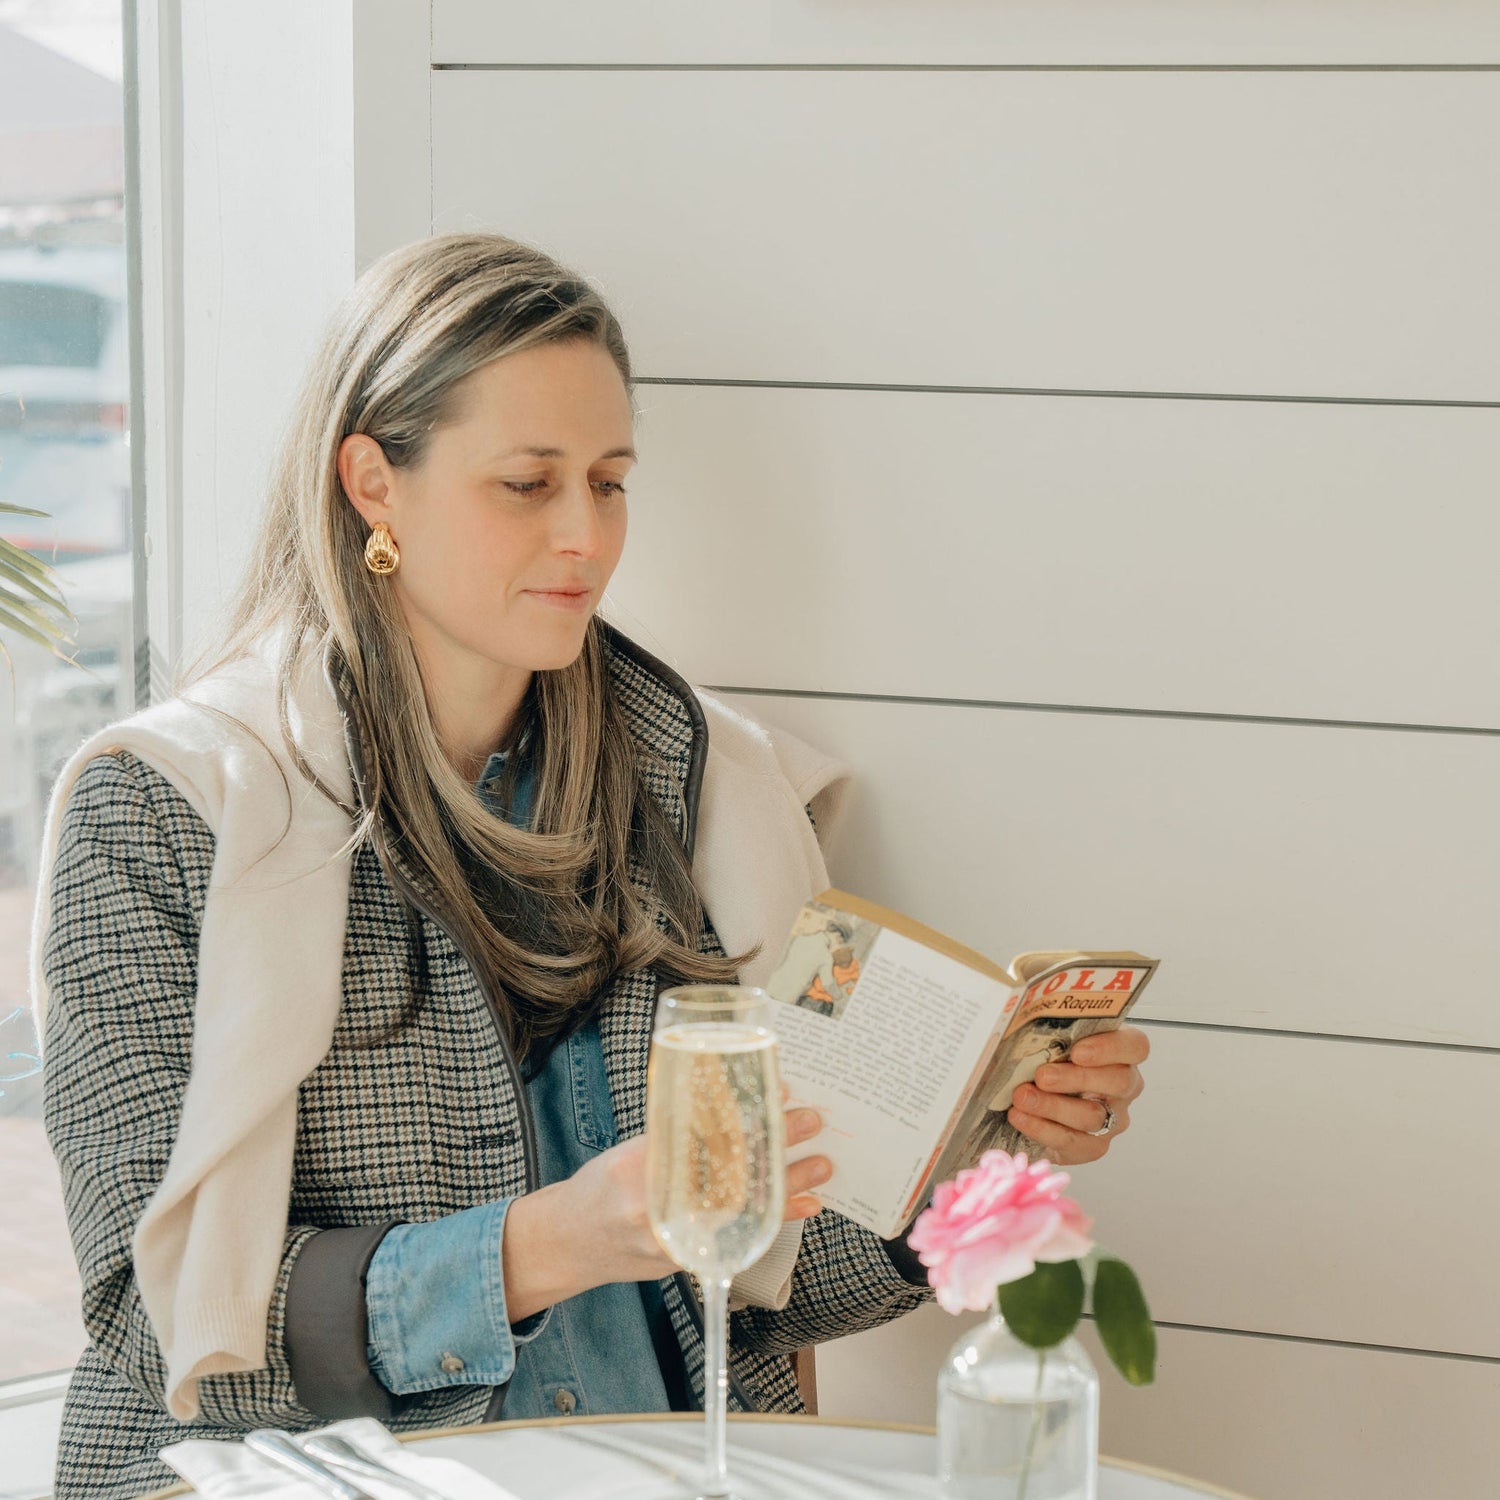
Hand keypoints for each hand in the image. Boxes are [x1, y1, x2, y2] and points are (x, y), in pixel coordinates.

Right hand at [501, 1105, 831, 1320]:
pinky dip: (777, 1220)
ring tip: (823, 1163)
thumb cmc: (599, 1189)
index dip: (744, 1115)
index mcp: (636, 1166)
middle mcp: (656, 1206)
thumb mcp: (627, 1150)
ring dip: (789, 1184)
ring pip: (744, 1207)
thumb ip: (673, 1134)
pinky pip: (743, 1236)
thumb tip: (735, 1102)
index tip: (777, 1092)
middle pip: (729, 1171)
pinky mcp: (689, 1259)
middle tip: (810, 1119)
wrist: (567, 1246)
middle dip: (776, 1146)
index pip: (699, 1136)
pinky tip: (809, 1205)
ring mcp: (674, 1239)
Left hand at [1006, 1025, 1149, 1165]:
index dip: (1110, 1048)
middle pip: (1117, 1082)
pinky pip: (1073, 1142)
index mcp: (1121, 1053)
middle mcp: (1124, 1088)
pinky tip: (1021, 1117)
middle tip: (1042, 1076)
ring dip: (1053, 1106)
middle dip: (1076, 1078)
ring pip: (1092, 1116)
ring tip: (1022, 1097)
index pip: (1135, 1046)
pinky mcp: (1093, 1146)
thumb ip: (1052, 1031)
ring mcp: (1113, 1120)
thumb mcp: (1054, 1038)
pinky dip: (1042, 1129)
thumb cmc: (1050, 1060)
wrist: (1039, 1098)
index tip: (1078, 1051)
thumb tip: (1028, 1024)